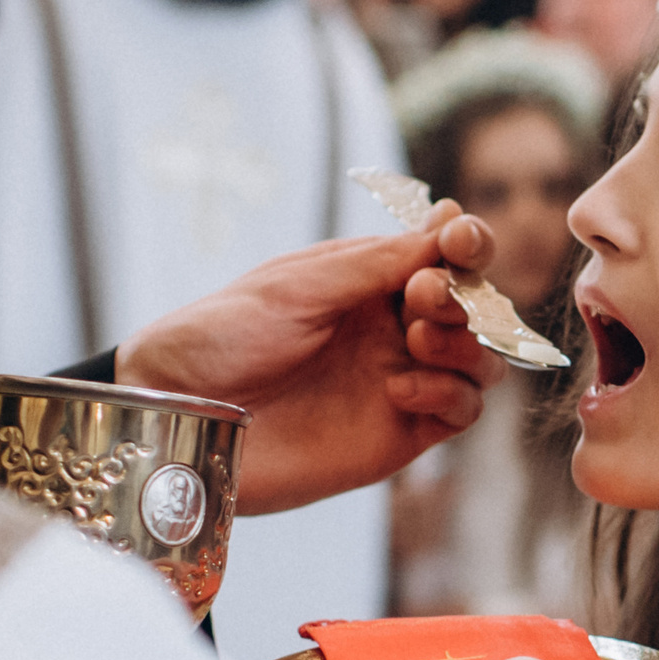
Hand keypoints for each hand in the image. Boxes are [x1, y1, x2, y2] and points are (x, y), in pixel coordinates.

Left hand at [117, 207, 504, 514]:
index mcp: (365, 281)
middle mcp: (389, 329)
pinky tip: (402, 387)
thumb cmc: (219, 337)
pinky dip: (450, 394)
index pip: (442, 255)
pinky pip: (459, 412)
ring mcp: (397, 381)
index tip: (460, 239)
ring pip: (478, 361)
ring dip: (467, 343)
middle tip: (422, 295)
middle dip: (464, 294)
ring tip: (419, 339)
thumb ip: (376, 262)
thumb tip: (448, 224)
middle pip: (472, 306)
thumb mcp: (296, 285)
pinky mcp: (396, 435)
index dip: (465, 242)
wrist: (180, 416)